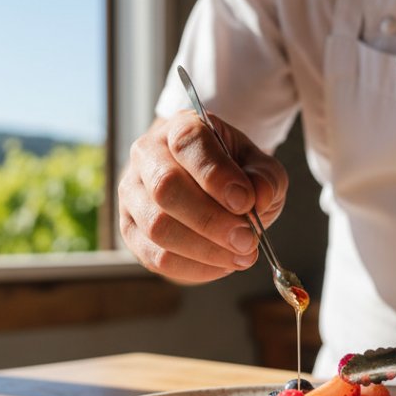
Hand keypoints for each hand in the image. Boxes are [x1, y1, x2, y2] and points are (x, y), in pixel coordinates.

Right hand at [118, 111, 287, 283]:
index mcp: (180, 127)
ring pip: (158, 227)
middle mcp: (147, 154)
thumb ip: (265, 177)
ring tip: (242, 256)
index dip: (216, 175)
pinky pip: (156, 257)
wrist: (211, 191)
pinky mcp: (130, 229)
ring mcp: (132, 193)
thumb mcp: (260, 167)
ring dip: (205, 249)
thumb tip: (258, 196)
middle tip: (247, 239)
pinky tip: (222, 265)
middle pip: (165, 187)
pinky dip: (194, 267)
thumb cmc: (235, 174)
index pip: (188, 143)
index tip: (246, 201)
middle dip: (210, 220)